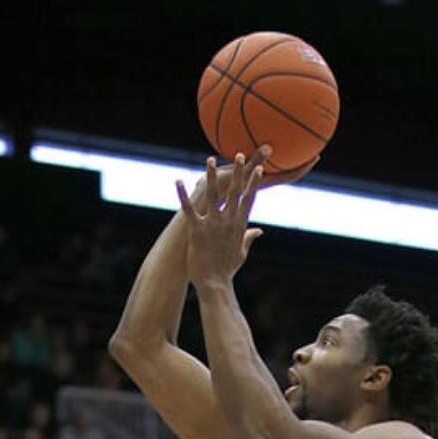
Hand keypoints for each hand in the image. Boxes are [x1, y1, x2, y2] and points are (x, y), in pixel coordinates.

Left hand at [177, 153, 264, 284]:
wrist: (215, 284)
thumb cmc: (227, 270)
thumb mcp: (242, 253)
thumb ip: (250, 238)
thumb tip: (260, 231)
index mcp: (239, 226)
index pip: (249, 199)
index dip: (254, 183)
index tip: (259, 168)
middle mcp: (228, 222)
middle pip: (235, 192)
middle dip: (238, 172)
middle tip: (239, 154)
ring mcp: (213, 225)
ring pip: (213, 195)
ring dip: (211, 176)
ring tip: (210, 160)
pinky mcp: (197, 230)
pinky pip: (189, 209)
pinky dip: (182, 195)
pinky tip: (178, 181)